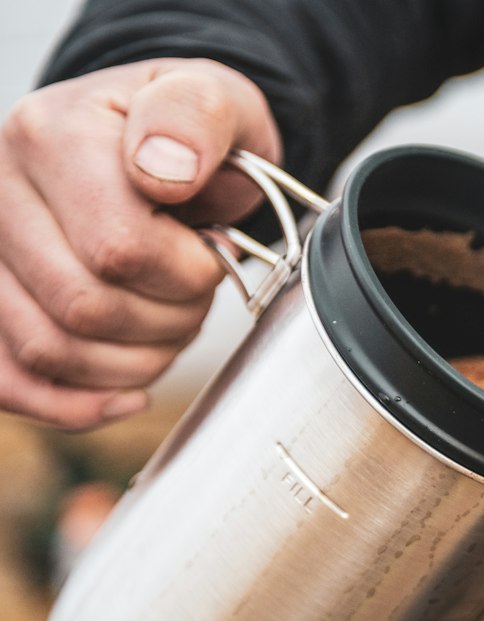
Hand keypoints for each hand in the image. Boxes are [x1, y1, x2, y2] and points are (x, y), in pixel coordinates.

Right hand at [0, 58, 280, 428]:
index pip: (118, 247)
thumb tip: (164, 169)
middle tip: (197, 297)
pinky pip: (8, 379)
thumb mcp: (213, 103)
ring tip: (171, 326)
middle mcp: (0, 193)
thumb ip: (197, 119)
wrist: (156, 149)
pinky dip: (74, 405)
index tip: (214, 255)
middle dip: (167, 321)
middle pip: (84, 307)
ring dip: (136, 362)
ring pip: (49, 349)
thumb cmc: (188, 137)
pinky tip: (128, 396)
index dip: (186, 274)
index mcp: (51, 136)